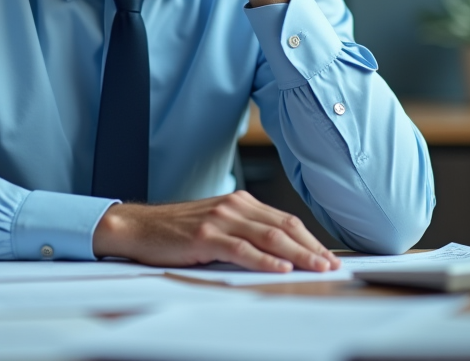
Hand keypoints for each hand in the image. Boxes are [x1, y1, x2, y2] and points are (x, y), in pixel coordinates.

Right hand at [91, 190, 340, 272]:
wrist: (138, 227)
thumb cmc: (176, 231)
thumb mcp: (216, 225)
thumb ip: (245, 233)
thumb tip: (280, 254)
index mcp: (240, 202)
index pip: (284, 220)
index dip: (309, 238)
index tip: (327, 255)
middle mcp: (234, 206)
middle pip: (283, 227)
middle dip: (311, 247)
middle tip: (332, 264)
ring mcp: (220, 219)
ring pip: (268, 237)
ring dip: (297, 254)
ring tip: (317, 267)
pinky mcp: (205, 235)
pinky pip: (242, 248)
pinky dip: (264, 259)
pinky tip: (281, 268)